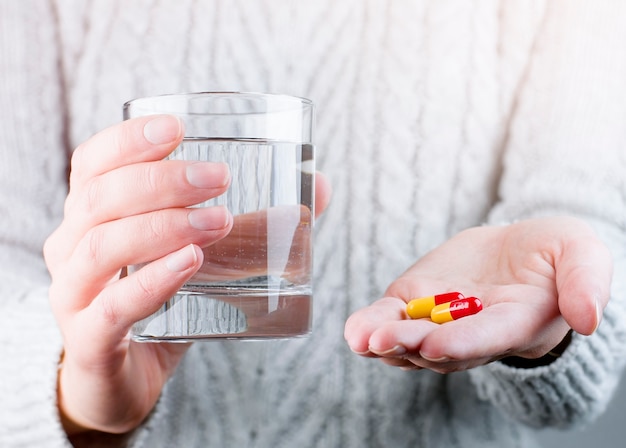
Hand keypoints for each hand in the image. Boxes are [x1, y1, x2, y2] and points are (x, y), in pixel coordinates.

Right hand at [44, 114, 329, 435]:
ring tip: (221, 220)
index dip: (129, 139)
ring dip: (164, 225)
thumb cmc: (160, 302)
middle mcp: (71, 248)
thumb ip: (255, 221)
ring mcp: (74, 296)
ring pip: (103, 246)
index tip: (178, 128)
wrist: (126, 378)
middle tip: (220, 177)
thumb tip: (320, 189)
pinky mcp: (91, 341)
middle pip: (100, 198)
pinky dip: (153, 280)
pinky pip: (113, 307)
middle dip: (162, 180)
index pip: (93, 162)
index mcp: (91, 216)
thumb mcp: (202, 253)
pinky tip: (191, 262)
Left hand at [344, 217, 611, 372]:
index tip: (436, 345)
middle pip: (440, 346)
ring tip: (361, 337)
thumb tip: (588, 318)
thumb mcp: (580, 253)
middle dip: (410, 344)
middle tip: (383, 340)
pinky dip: (371, 324)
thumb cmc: (552, 254)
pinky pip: (391, 319)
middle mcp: (472, 333)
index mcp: (514, 323)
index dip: (462, 343)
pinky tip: (354, 329)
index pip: (487, 338)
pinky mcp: (414, 304)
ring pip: (409, 340)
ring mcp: (438, 322)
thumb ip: (586, 281)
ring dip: (384, 341)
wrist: (516, 252)